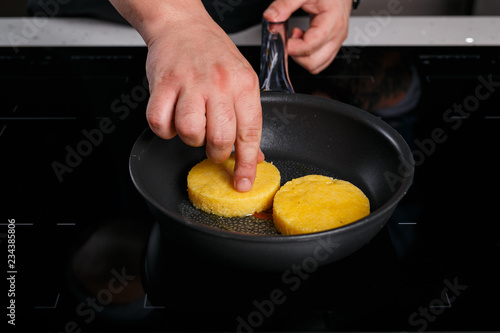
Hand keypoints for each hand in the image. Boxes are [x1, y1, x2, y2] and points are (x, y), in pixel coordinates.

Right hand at [110, 0, 263, 191]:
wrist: (182, 25)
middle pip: (219, 138)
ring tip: (192, 124)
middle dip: (216, 153)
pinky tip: (172, 117)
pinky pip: (160, 122)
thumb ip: (248, 118)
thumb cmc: (213, 54)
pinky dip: (164, 128)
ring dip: (190, 139)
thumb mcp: (242, 80)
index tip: (243, 182)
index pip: (249, 133)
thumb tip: (253, 155)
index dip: (246, 163)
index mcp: (243, 84)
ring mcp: (189, 83)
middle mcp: (219, 84)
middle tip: (213, 145)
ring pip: (190, 133)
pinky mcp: (163, 83)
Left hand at [263, 0, 351, 73]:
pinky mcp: (333, 45)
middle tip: (289, 38)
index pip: (310, 46)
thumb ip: (285, 4)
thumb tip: (271, 18)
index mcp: (332, 22)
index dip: (292, 47)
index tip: (281, 38)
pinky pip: (319, 61)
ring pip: (316, 66)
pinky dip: (307, 56)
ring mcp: (336, 42)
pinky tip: (302, 40)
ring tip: (296, 38)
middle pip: (313, 62)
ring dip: (301, 57)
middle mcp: (337, 36)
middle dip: (296, 54)